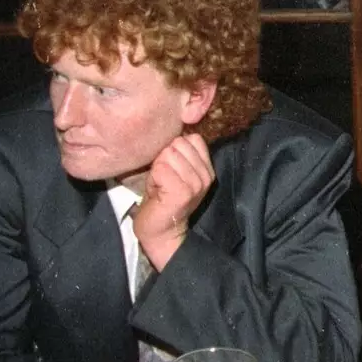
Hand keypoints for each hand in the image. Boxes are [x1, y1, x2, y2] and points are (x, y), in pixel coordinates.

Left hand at [132, 134, 214, 269]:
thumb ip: (179, 152)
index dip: (175, 149)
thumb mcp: (176, 171)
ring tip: (160, 184)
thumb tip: (174, 129)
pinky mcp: (183, 191)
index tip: (170, 168)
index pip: (193, 138)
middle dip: (164, 158)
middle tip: (163, 178)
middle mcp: (206, 175)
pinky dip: (154, 177)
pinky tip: (157, 190)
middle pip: (179, 143)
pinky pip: (161, 168)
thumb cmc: (162, 198)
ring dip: (158, 169)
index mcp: (207, 168)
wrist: (160, 231)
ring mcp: (196, 183)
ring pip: (169, 154)